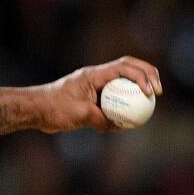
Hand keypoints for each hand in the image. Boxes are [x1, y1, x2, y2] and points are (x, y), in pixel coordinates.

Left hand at [40, 55, 161, 132]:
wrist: (35, 110)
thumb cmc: (53, 108)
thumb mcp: (78, 115)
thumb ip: (99, 119)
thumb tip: (118, 126)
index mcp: (94, 74)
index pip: (124, 68)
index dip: (142, 76)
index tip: (151, 92)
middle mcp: (97, 77)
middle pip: (129, 69)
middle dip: (148, 76)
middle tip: (158, 92)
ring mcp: (95, 86)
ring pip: (122, 84)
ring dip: (137, 90)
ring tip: (150, 105)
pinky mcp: (92, 98)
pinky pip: (113, 100)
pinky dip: (123, 107)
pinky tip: (129, 122)